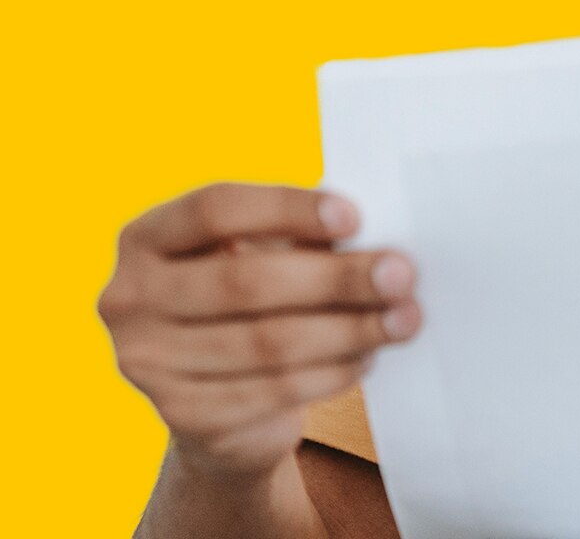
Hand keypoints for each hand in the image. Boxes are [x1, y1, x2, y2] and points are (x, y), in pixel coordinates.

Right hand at [99, 183, 420, 479]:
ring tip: (405, 318)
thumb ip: (297, 240)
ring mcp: (147, 362)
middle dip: (336, 278)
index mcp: (145, 239)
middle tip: (402, 273)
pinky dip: (333, 371)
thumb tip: (375, 241)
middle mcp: (129, 298)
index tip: (355, 216)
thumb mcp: (258, 258)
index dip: (287, 209)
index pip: (214, 209)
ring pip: (268, 342)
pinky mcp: (183, 415)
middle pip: (246, 281)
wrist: (219, 405)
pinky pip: (275, 390)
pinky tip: (369, 356)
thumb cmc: (249, 305)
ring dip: (350, 329)